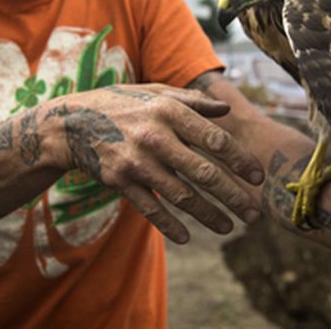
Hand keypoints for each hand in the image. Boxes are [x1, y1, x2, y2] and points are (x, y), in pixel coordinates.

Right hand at [43, 83, 264, 242]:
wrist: (72, 123)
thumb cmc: (121, 104)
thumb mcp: (155, 93)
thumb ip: (192, 101)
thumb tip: (226, 109)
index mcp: (168, 111)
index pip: (214, 139)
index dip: (239, 160)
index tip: (258, 176)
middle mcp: (155, 136)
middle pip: (203, 173)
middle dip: (233, 196)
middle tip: (254, 213)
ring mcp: (136, 161)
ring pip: (181, 195)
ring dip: (209, 215)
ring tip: (229, 227)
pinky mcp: (120, 181)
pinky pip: (151, 208)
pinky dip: (169, 224)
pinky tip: (187, 237)